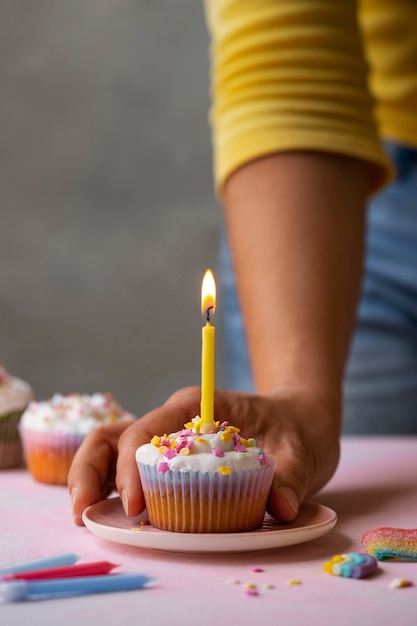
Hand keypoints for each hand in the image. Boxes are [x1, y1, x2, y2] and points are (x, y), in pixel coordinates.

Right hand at [68, 385, 339, 524]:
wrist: (298, 422)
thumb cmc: (295, 428)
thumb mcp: (301, 449)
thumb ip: (289, 476)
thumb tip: (278, 508)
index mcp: (195, 406)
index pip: (147, 429)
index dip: (132, 466)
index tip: (137, 505)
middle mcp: (172, 420)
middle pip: (115, 435)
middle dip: (92, 470)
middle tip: (84, 512)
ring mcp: (168, 439)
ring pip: (112, 448)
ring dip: (92, 478)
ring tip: (84, 514)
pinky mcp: (171, 460)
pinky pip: (130, 469)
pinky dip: (112, 488)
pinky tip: (108, 513)